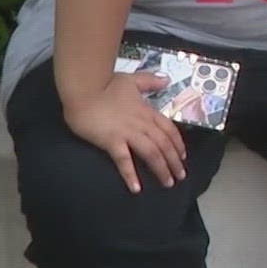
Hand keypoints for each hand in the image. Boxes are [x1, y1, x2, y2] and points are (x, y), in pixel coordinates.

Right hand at [62, 71, 187, 194]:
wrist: (84, 89)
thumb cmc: (105, 85)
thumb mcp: (132, 79)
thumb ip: (150, 81)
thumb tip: (166, 80)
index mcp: (147, 111)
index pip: (169, 130)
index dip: (178, 144)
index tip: (183, 157)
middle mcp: (142, 123)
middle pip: (164, 145)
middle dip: (174, 162)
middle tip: (180, 177)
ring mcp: (128, 133)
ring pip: (151, 153)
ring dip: (161, 169)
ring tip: (168, 183)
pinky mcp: (111, 141)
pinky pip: (124, 160)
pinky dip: (131, 175)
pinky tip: (136, 188)